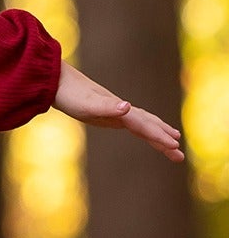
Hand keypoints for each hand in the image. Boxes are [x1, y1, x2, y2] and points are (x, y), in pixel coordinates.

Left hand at [53, 61, 183, 162]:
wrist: (58, 82)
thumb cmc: (70, 95)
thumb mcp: (87, 104)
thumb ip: (107, 106)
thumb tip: (127, 106)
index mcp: (120, 109)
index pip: (144, 125)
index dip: (158, 135)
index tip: (174, 145)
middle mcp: (123, 110)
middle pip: (150, 125)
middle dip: (164, 140)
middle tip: (180, 155)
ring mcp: (118, 112)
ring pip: (144, 125)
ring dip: (159, 135)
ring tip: (173, 146)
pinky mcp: (111, 114)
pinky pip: (134, 125)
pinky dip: (145, 131)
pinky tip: (148, 134)